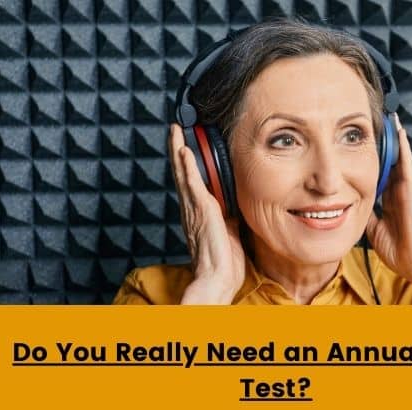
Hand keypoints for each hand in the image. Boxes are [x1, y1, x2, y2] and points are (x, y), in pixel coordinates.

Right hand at [168, 123, 244, 303]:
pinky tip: (183, 150)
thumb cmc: (223, 262)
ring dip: (178, 150)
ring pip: (182, 173)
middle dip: (177, 149)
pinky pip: (192, 184)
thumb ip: (231, 216)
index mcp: (198, 214)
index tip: (185, 145)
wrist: (218, 278)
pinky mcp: (201, 211)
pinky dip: (186, 167)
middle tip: (175, 128)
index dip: (186, 163)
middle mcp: (192, 209)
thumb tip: (236, 207)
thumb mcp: (231, 232)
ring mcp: (194, 209)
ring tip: (175, 130)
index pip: (190, 182)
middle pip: (181, 173)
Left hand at [365, 115, 411, 283]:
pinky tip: (399, 132)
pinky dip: (403, 148)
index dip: (375, 158)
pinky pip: (407, 164)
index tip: (367, 144)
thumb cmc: (397, 249)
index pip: (382, 173)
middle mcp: (401, 191)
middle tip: (379, 122)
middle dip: (386, 143)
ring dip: (395, 139)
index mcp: (392, 200)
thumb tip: (350, 203)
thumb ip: (366, 212)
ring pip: (401, 158)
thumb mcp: (373, 227)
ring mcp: (409, 189)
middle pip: (392, 161)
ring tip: (390, 119)